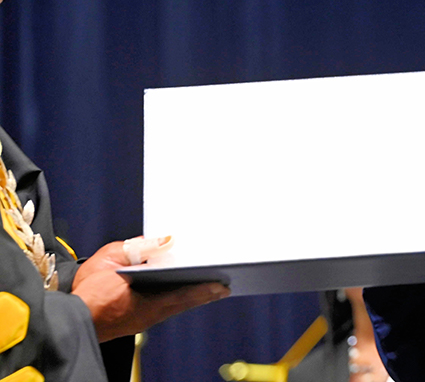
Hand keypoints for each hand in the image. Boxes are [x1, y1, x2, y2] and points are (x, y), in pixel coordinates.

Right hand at [71, 238, 229, 341]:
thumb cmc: (86, 291)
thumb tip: (166, 239)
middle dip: (203, 292)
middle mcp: (147, 316)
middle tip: (224, 284)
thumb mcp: (110, 258)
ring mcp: (141, 320)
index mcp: (145, 304)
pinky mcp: (134, 320)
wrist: (66, 318)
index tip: (222, 285)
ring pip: (173, 306)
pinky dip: (175, 299)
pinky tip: (182, 289)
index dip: (204, 290)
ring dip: (191, 296)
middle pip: (182, 302)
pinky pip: (161, 308)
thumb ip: (139, 247)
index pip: (183, 295)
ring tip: (211, 284)